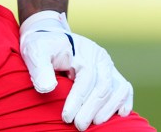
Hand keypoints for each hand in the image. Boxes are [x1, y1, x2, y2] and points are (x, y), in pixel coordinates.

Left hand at [19, 10, 133, 130]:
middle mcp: (99, 57)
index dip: (78, 100)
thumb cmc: (41, 46)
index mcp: (82, 51)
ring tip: (95, 123)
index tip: (66, 117)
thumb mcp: (35, 52)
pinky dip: (124, 101)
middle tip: (79, 126)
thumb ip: (40, 69)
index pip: (86, 79)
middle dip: (91, 109)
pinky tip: (119, 114)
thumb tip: (47, 88)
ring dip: (108, 108)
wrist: (49, 37)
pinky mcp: (111, 73)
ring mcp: (107, 65)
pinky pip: (124, 88)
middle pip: (103, 86)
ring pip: (118, 88)